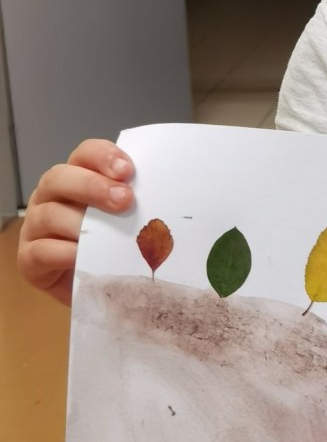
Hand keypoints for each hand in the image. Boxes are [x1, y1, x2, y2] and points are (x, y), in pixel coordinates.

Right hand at [17, 140, 134, 306]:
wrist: (99, 288)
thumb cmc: (116, 246)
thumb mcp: (131, 220)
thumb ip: (144, 203)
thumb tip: (181, 196)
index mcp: (77, 178)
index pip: (85, 154)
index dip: (103, 157)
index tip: (128, 171)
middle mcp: (51, 197)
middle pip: (60, 177)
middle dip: (92, 186)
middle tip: (125, 200)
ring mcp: (37, 226)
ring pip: (49, 213)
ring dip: (80, 222)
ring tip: (106, 234)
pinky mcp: (30, 258)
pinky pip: (41, 250)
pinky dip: (63, 252)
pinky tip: (83, 255)